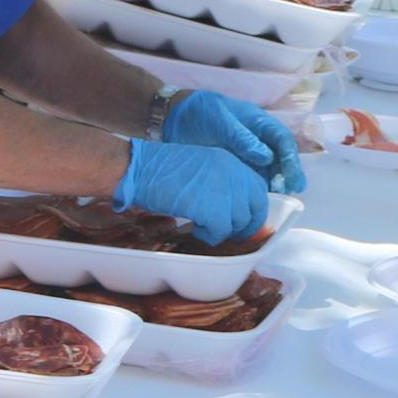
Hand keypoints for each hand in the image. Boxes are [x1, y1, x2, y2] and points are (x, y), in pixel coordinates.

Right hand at [116, 135, 272, 244]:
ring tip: (203, 227)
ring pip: (239, 222)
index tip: (244, 221)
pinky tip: (196, 228)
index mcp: (229, 161)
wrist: (140, 169)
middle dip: (246, 225)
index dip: (253, 208)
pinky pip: (221, 232)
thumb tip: (234, 210)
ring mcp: (224, 189)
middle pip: (255, 207)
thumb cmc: (159, 170)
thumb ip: (221, 184)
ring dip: (223, 231)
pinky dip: (209, 236)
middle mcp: (232, 172)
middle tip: (228, 233)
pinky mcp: (212, 208)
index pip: (257, 188)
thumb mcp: (200, 169)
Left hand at [162, 87, 303, 189]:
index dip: (291, 159)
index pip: (282, 140)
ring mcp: (248, 155)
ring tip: (275, 200)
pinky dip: (256, 191)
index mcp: (258, 123)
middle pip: (280, 159)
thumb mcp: (219, 120)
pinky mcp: (236, 167)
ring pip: (268, 171)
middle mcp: (258, 140)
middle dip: (288, 175)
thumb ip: (241, 137)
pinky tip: (255, 202)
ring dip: (275, 185)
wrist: (173, 119)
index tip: (293, 177)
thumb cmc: (199, 112)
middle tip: (289, 192)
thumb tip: (266, 157)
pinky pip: (251, 180)